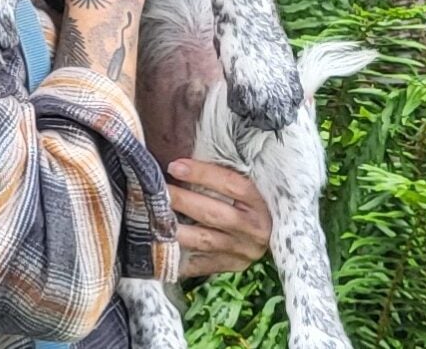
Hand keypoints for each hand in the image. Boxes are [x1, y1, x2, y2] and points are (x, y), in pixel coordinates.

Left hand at [167, 158, 271, 278]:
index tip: (174, 166)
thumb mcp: (249, 182)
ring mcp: (243, 250)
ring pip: (204, 240)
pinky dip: (181, 257)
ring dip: (176, 229)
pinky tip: (160, 249)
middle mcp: (254, 228)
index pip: (230, 184)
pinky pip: (202, 264)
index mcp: (259, 200)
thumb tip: (183, 159)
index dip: (201, 174)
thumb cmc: (252, 199)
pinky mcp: (233, 266)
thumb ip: (222, 173)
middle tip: (155, 191)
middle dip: (181, 200)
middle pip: (213, 213)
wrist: (273, 232)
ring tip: (152, 218)